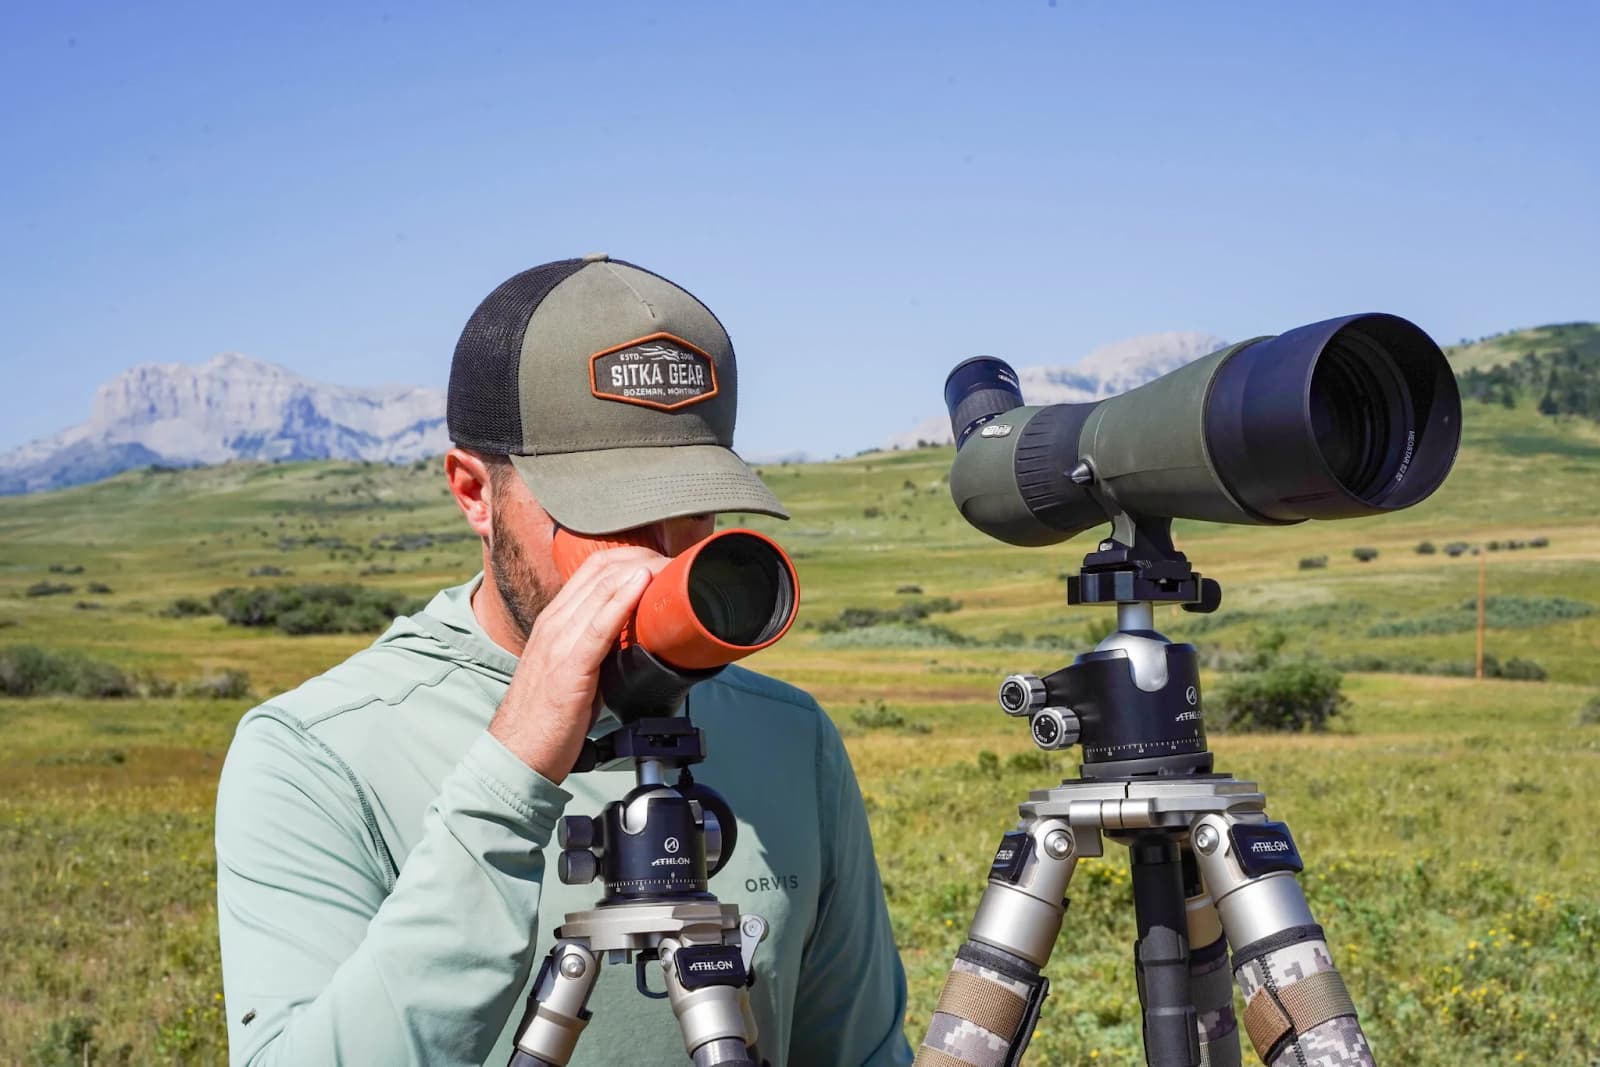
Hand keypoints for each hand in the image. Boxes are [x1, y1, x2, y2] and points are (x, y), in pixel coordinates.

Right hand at [488, 546, 668, 782]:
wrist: (518, 751)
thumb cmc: (549, 717)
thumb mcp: (574, 669)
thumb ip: (600, 648)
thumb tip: (638, 639)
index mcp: (555, 620)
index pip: (594, 569)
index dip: (631, 557)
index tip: (662, 562)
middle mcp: (555, 622)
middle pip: (601, 570)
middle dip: (643, 558)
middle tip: (676, 564)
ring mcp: (559, 641)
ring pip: (602, 589)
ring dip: (641, 571)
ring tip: (672, 568)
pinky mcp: (569, 665)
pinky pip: (599, 625)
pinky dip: (623, 600)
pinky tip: (643, 584)